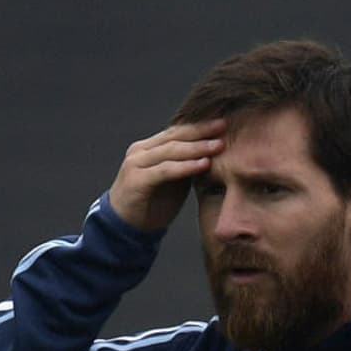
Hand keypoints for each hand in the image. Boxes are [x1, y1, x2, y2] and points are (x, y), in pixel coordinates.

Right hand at [108, 119, 226, 232]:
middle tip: (224, 126)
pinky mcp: (136, 180)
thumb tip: (216, 154)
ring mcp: (136, 164)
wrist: (126, 227)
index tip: (223, 123)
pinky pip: (165, 170)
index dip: (200, 126)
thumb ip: (189, 165)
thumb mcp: (175, 180)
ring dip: (197, 147)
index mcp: (150, 147)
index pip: (178, 131)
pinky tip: (204, 164)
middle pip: (175, 136)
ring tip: (219, 145)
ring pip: (171, 151)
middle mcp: (141, 151)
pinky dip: (186, 166)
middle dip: (201, 131)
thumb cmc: (153, 202)